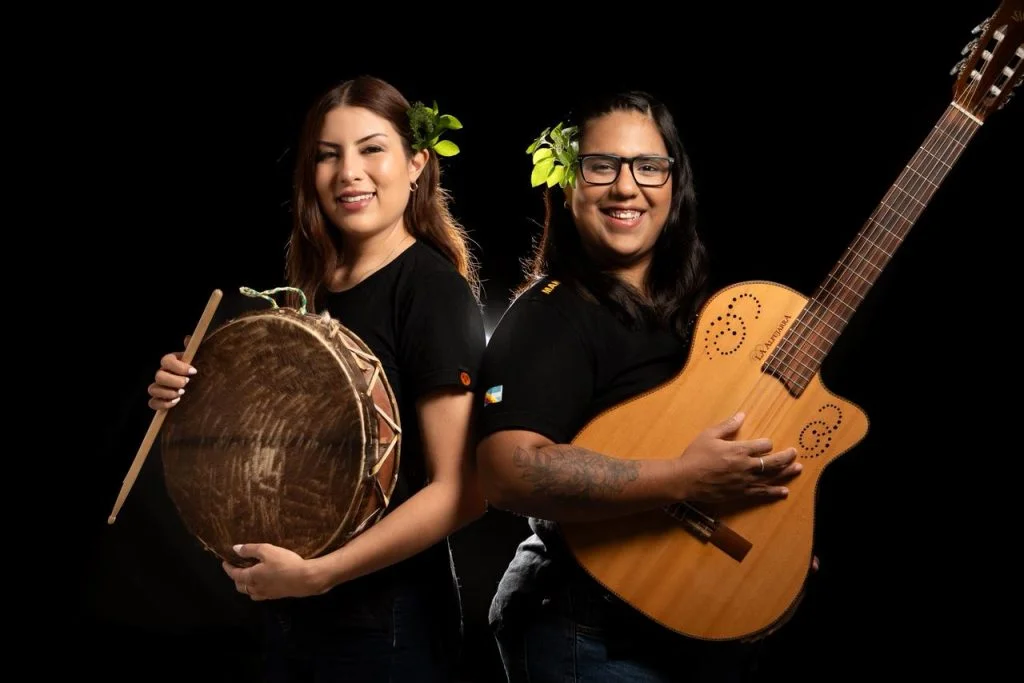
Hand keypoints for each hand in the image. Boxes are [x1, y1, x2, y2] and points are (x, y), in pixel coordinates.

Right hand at [147, 335, 195, 410]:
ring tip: (182, 393)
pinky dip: (163, 403)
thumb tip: (187, 338)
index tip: (194, 371)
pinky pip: (152, 403)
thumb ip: (193, 348)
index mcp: (170, 361)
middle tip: (187, 383)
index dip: (179, 367)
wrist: (199, 384)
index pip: (166, 361)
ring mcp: (159, 387)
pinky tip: (176, 401)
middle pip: (159, 376)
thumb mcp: (198, 357)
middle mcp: (162, 373)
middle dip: (174, 381)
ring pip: (152, 389)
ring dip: (168, 392)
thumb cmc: (197, 370)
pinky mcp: (159, 399)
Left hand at [221, 543, 331, 600]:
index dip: (228, 568)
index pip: (234, 574)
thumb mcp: (267, 550)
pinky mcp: (277, 596)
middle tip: (237, 568)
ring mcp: (267, 594)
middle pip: (240, 586)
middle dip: (236, 578)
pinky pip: (261, 594)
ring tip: (250, 576)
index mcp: (251, 577)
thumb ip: (250, 549)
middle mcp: (256, 588)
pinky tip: (265, 582)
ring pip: (250, 592)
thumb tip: (235, 549)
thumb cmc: (284, 563)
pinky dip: (257, 588)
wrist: (305, 578)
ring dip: (247, 585)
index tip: (225, 562)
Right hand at [678, 412, 800, 503]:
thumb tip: (742, 415)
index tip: (768, 444)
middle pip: (774, 462)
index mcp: (740, 449)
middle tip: (795, 453)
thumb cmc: (695, 455)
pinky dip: (775, 492)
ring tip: (798, 469)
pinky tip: (784, 491)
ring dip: (787, 473)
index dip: (767, 443)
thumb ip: (728, 425)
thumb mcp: (710, 435)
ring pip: (772, 477)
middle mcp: (747, 466)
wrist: (686, 479)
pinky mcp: (741, 494)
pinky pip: (762, 493)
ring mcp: (746, 481)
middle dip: (786, 456)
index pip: (763, 445)